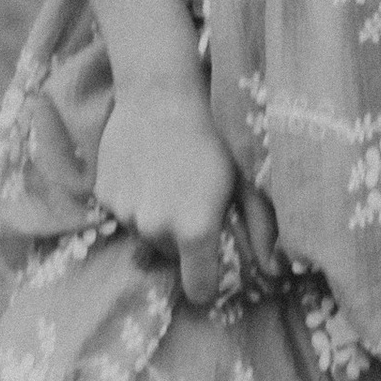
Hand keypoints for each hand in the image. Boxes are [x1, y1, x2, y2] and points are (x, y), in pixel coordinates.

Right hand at [95, 70, 282, 308]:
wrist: (161, 93)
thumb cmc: (214, 134)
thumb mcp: (245, 180)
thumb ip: (261, 229)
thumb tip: (275, 271)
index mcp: (194, 230)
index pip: (197, 287)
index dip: (206, 283)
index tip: (210, 269)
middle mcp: (156, 228)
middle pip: (170, 256)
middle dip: (182, 240)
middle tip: (193, 201)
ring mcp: (125, 212)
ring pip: (144, 233)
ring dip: (156, 218)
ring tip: (169, 180)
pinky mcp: (104, 195)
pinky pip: (123, 212)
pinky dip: (135, 200)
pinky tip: (147, 169)